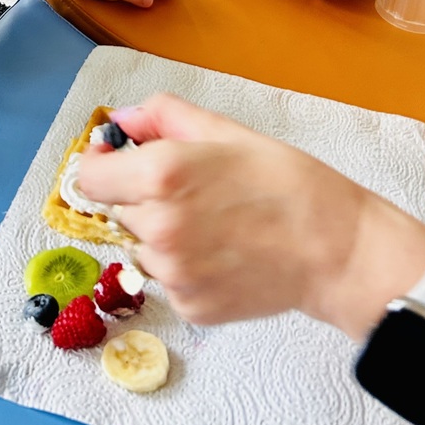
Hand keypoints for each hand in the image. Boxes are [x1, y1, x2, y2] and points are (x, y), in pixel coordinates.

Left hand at [77, 95, 424, 337]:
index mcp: (160, 175)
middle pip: (116, 209)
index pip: (89, 176)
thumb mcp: (225, 131)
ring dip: (161, 234)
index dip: (103, 164)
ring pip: (141, 247)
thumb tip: (123, 120)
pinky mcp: (189, 307)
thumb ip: (164, 117)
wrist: (336, 249)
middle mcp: (157, 228)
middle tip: (191, 191)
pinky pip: (167, 280)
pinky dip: (186, 268)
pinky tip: (223, 254)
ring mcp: (172, 274)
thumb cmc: (286, 182)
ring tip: (213, 224)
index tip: (120, 159)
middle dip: (141, 196)